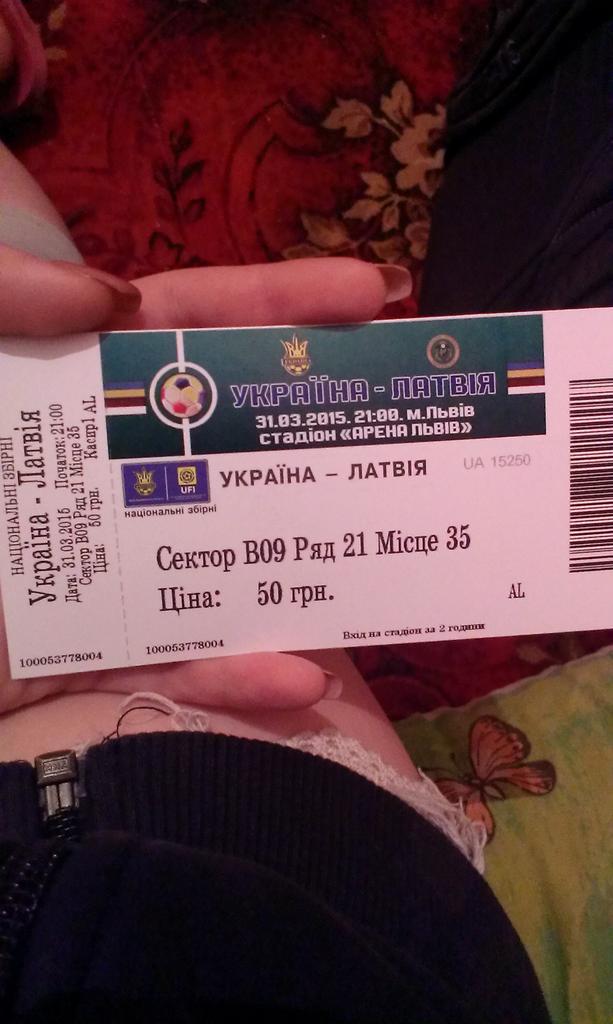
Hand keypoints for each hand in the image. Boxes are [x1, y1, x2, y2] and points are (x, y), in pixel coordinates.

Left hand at [0, 249, 410, 716]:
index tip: (370, 296)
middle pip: (229, 437)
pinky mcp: (77, 652)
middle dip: (322, 421)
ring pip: (220, 559)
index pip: (188, 328)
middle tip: (414, 408)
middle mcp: (98, 465)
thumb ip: (10, 298)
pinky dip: (227, 677)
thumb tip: (123, 297)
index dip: (278, 304)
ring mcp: (95, 560)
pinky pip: (165, 666)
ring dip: (305, 563)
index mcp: (64, 385)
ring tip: (392, 556)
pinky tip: (296, 680)